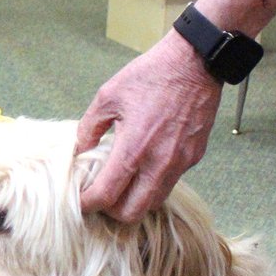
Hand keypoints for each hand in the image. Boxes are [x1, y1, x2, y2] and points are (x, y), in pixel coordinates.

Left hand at [76, 31, 221, 222]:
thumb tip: (79, 151)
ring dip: (135, 201)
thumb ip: (88, 128)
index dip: (89, 204)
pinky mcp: (193, 158)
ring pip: (154, 202)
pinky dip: (153, 184)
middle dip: (112, 211)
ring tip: (121, 185)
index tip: (80, 201)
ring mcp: (180, 163)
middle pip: (133, 213)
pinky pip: (170, 183)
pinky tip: (143, 167)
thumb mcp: (108, 96)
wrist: (195, 63)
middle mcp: (159, 163)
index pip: (107, 196)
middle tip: (101, 197)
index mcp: (134, 148)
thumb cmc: (151, 75)